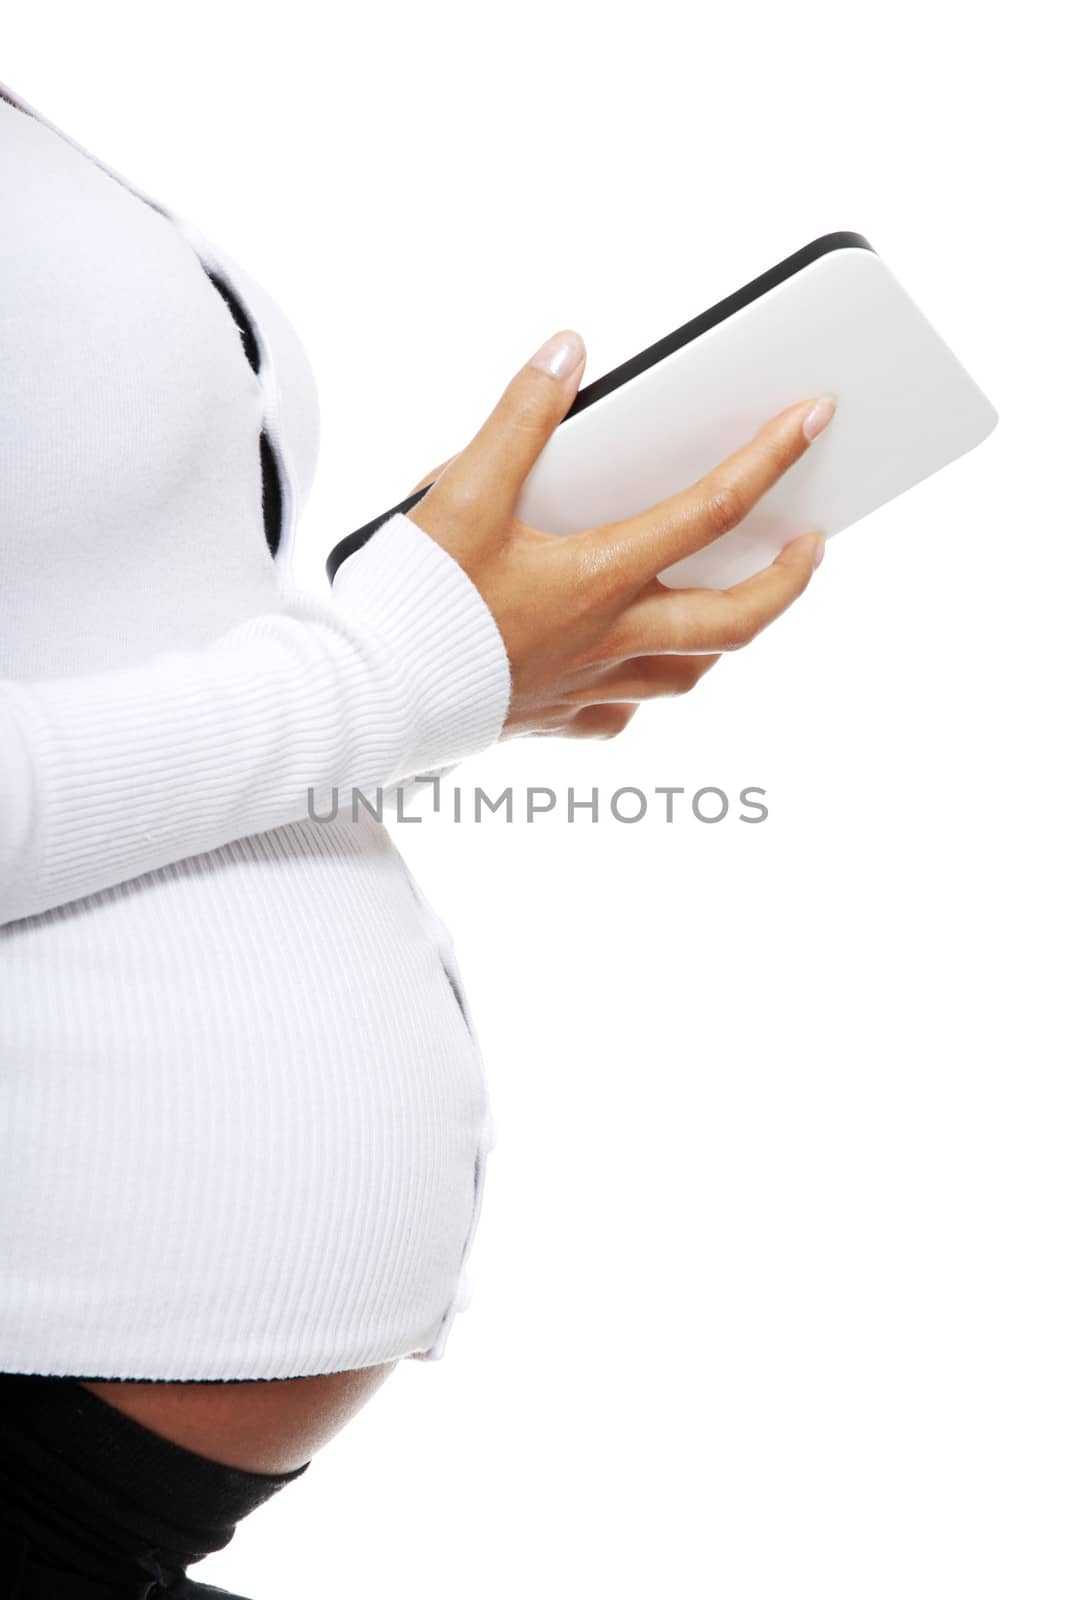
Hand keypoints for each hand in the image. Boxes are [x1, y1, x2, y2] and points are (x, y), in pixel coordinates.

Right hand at [407, 331, 833, 739]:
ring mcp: (587, 688)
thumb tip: (567, 351)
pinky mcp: (554, 720)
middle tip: (812, 544)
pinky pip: (618, 714)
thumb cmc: (411, 604)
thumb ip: (518, 418)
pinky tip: (625, 668)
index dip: (771, 457)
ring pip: (686, 674)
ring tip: (736, 600)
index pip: (711, 510)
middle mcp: (609, 638)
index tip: (814, 419)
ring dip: (724, 636)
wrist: (365, 701)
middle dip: (788, 580)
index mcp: (598, 576)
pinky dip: (639, 689)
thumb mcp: (459, 494)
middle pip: (734, 620)